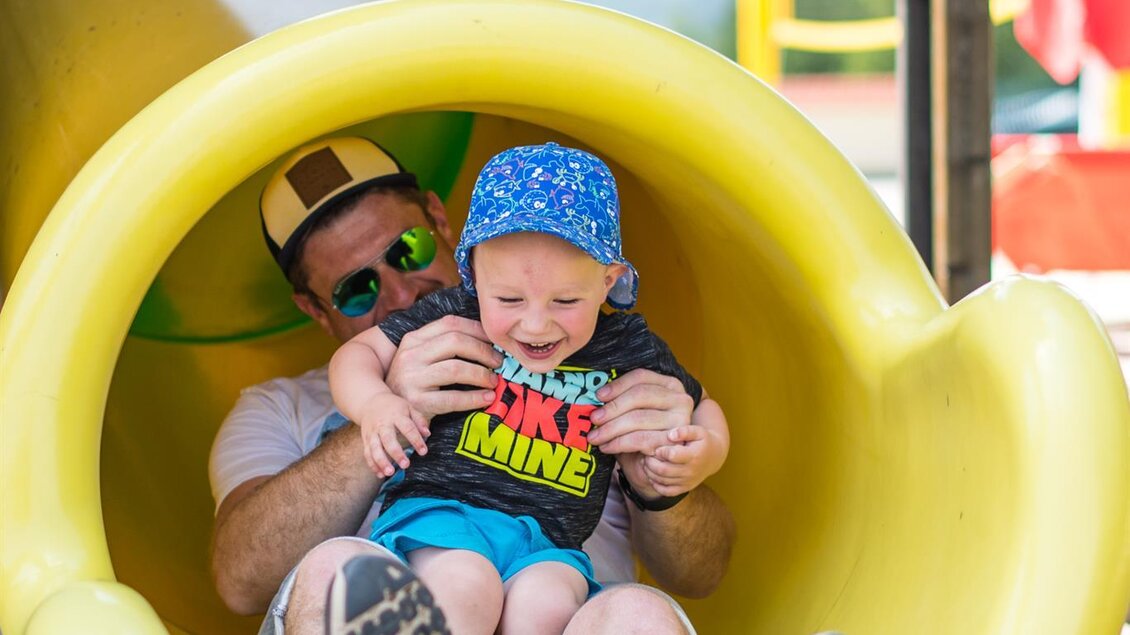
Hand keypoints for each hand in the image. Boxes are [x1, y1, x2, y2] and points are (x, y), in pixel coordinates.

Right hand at [357, 393, 429, 476]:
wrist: (370, 401)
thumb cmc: (394, 406)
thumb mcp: (408, 407)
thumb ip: (419, 420)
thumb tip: (428, 434)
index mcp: (396, 415)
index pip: (407, 428)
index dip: (416, 440)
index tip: (423, 452)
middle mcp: (383, 425)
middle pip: (388, 439)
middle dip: (396, 453)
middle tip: (405, 465)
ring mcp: (372, 433)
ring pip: (374, 448)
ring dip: (381, 461)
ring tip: (390, 473)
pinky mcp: (366, 439)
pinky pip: (367, 453)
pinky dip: (372, 465)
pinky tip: (380, 474)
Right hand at [386, 315, 502, 419]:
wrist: (387, 414)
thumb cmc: (412, 382)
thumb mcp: (420, 358)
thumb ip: (443, 345)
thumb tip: (485, 338)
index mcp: (413, 339)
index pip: (449, 323)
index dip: (477, 329)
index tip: (494, 339)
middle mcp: (410, 355)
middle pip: (455, 342)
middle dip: (483, 350)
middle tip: (498, 362)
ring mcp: (412, 379)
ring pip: (456, 369)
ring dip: (481, 374)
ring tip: (493, 381)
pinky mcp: (417, 403)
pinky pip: (452, 399)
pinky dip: (474, 398)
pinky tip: (486, 398)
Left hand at [587, 368, 693, 454]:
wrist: (658, 465)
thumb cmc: (644, 434)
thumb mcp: (634, 412)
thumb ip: (622, 400)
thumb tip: (597, 397)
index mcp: (671, 385)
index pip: (641, 376)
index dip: (618, 385)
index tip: (599, 396)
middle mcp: (680, 400)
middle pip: (640, 395)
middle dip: (613, 407)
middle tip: (593, 419)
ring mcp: (680, 421)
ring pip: (638, 418)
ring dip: (611, 428)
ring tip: (595, 437)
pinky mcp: (673, 442)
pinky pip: (639, 439)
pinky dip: (618, 443)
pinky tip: (607, 447)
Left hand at [641, 420, 726, 496]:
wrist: (713, 457)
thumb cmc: (703, 441)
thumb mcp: (698, 431)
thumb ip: (685, 430)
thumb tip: (670, 435)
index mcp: (694, 456)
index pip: (672, 455)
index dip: (660, 451)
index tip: (657, 447)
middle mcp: (691, 471)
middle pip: (663, 470)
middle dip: (650, 462)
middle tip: (646, 456)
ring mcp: (688, 482)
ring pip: (662, 481)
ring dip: (650, 472)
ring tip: (646, 463)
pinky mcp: (685, 488)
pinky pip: (667, 492)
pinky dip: (656, 485)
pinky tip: (652, 475)